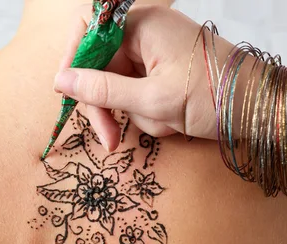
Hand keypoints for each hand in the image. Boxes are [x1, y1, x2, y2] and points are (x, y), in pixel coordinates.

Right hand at [54, 5, 234, 150]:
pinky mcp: (162, 73)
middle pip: (101, 68)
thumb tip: (61, 82)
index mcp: (141, 26)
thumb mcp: (152, 99)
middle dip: (104, 106)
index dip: (72, 63)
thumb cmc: (213, 96)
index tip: (66, 94)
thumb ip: (101, 91)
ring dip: (133, 113)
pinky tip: (170, 121)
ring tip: (163, 123)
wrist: (260, 108)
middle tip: (108, 138)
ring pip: (118, 87)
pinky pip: (137, 94)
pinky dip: (147, 113)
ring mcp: (154, 54)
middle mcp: (145, 35)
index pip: (88, 35)